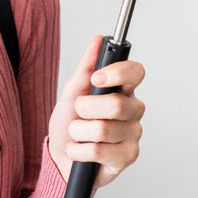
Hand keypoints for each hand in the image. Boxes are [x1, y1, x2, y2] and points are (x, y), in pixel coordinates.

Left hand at [48, 35, 145, 188]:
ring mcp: (133, 134)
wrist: (60, 156)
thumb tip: (98, 40)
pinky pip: (99, 150)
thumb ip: (87, 66)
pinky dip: (79, 150)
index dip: (117, 73)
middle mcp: (133, 110)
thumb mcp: (73, 92)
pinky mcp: (128, 156)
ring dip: (78, 132)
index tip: (96, 78)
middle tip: (78, 112)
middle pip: (117, 104)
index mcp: (124, 90)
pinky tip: (77, 150)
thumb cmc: (70, 123)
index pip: (136, 73)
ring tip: (76, 134)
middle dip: (86, 109)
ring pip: (104, 129)